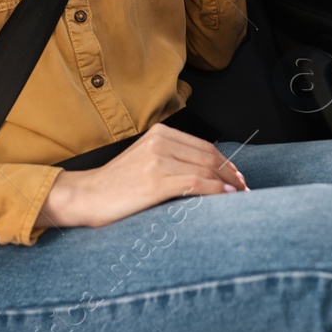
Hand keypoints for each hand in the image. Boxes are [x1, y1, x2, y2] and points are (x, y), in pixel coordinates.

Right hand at [36, 123, 249, 229]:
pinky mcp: (156, 182)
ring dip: (228, 184)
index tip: (238, 176)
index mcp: (158, 133)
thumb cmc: (116, 184)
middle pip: (209, 156)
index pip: (203, 146)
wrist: (87, 196)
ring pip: (206, 169)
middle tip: (245, 188)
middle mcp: (159, 142)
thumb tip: (206, 172)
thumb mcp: (144, 159)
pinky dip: (216, 191)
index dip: (225, 162)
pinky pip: (196, 183)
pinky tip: (226, 198)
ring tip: (240, 196)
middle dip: (231, 174)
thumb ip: (171, 158)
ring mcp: (158, 160)